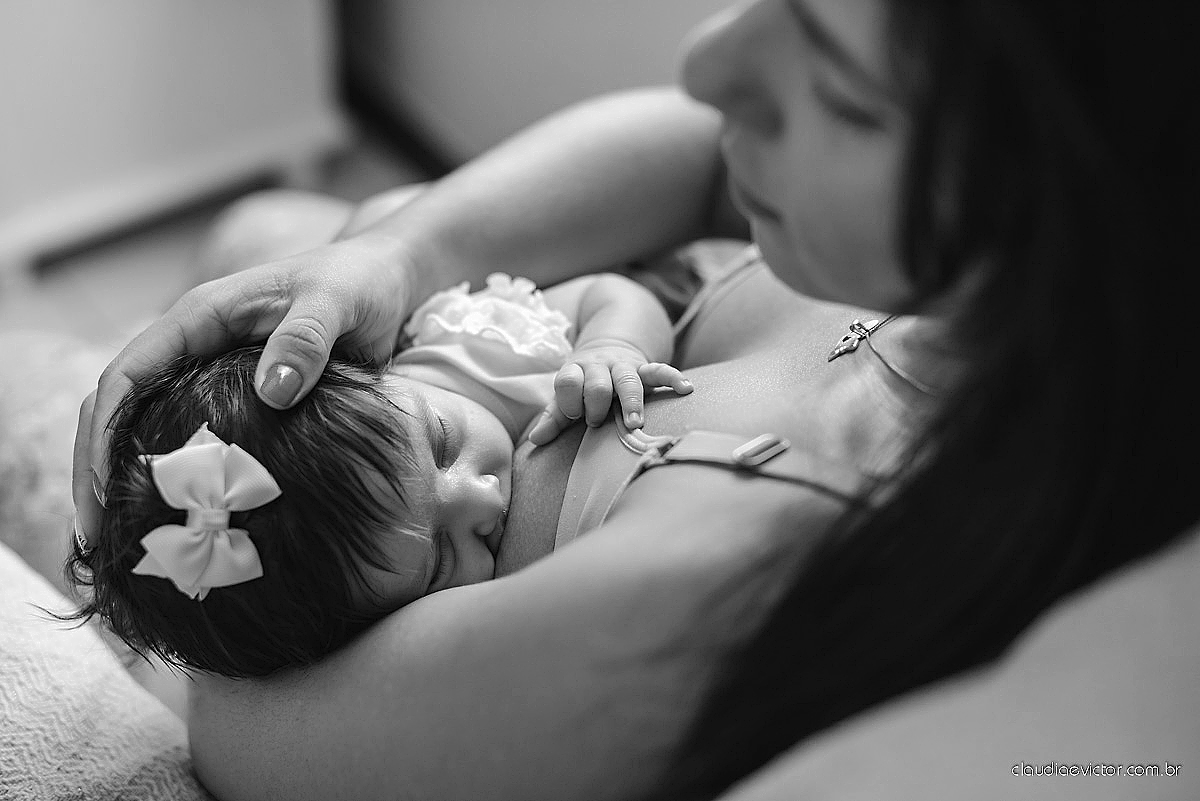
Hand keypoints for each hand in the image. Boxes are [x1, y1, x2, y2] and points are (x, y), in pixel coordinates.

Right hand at [72, 234, 414, 544]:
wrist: (386, 276)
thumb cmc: (359, 279)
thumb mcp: (336, 302)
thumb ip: (306, 339)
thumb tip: (271, 394)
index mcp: (201, 317)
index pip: (127, 373)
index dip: (106, 428)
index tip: (101, 486)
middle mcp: (195, 345)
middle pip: (119, 407)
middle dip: (96, 467)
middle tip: (95, 534)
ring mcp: (212, 373)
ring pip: (147, 426)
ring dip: (129, 478)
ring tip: (122, 540)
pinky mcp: (239, 398)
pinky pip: (193, 437)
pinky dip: (178, 476)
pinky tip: (181, 519)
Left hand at [527, 341, 691, 445]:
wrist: (607, 347)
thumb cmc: (584, 382)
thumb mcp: (566, 395)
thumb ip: (553, 417)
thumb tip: (535, 440)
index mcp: (575, 371)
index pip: (567, 382)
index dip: (569, 401)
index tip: (575, 415)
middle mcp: (599, 366)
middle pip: (597, 385)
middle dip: (596, 405)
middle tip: (596, 422)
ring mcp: (623, 366)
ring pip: (628, 381)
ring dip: (630, 403)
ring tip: (634, 424)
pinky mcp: (644, 368)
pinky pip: (661, 370)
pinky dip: (673, 378)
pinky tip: (686, 388)